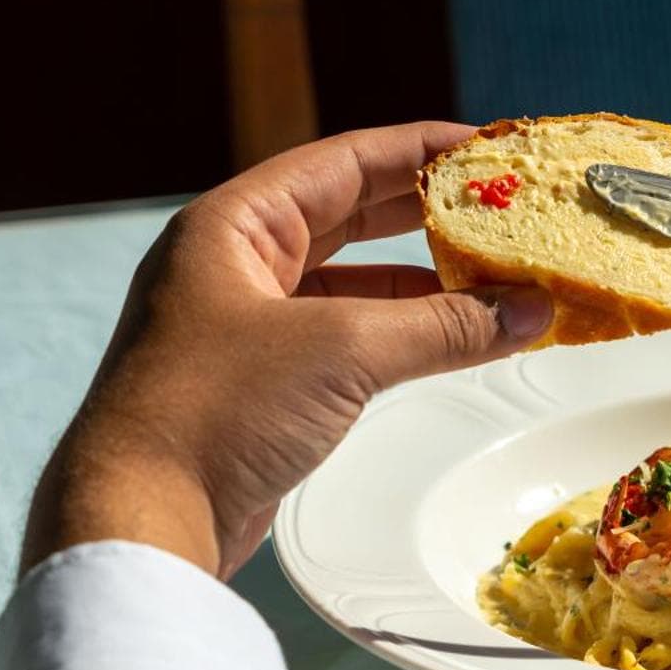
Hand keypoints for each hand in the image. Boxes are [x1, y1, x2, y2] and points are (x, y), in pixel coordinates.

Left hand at [21, 122, 552, 578]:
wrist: (142, 519)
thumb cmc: (213, 412)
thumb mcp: (342, 351)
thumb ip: (443, 325)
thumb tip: (528, 310)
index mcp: (233, 226)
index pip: (344, 162)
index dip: (422, 151)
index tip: (491, 149)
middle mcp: (234, 264)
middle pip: (350, 216)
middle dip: (429, 214)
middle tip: (504, 207)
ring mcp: (245, 325)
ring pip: (353, 283)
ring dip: (425, 283)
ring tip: (498, 279)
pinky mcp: (260, 383)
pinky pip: (347, 338)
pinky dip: (402, 335)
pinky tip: (454, 338)